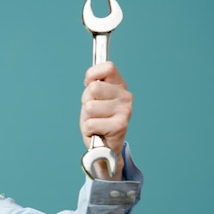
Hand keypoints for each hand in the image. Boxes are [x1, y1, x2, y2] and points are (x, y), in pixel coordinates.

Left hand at [80, 62, 132, 179]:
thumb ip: (93, 85)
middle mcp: (126, 96)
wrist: (104, 146)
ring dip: (87, 117)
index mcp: (120, 85)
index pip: (107, 67)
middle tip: (94, 112)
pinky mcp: (120, 125)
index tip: (89, 85)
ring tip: (96, 122)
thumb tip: (90, 81)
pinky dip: (88, 130)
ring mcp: (125, 110)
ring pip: (89, 107)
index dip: (92, 75)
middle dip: (86, 101)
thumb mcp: (93, 98)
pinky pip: (90, 123)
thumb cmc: (97, 119)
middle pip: (93, 88)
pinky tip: (97, 132)